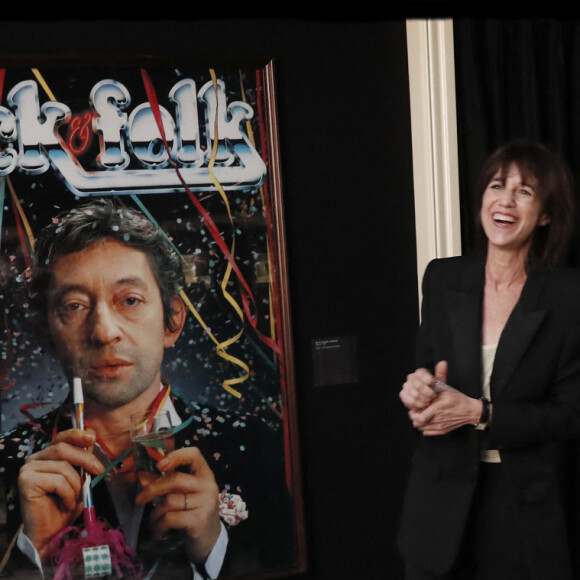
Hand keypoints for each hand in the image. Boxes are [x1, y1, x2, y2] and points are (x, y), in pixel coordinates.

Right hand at [17, 429, 104, 557]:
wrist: (51, 533)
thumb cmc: (64, 506)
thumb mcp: (78, 478)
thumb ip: (82, 459)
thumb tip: (91, 437)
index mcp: (46, 455)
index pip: (61, 437)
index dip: (77, 435)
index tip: (92, 438)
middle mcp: (34, 459)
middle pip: (63, 449)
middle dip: (85, 459)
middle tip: (98, 470)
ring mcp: (28, 470)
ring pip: (63, 466)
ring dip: (75, 485)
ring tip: (74, 498)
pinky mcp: (26, 481)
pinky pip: (58, 481)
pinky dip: (68, 494)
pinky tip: (64, 505)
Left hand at [135, 447, 220, 564]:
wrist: (210, 539)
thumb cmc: (194, 511)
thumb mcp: (182, 495)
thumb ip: (164, 483)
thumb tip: (142, 475)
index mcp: (205, 474)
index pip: (194, 454)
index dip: (176, 456)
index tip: (159, 466)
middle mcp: (208, 485)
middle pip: (175, 479)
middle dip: (153, 489)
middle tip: (140, 499)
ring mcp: (205, 503)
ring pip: (170, 501)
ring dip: (155, 513)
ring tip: (154, 521)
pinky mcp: (199, 520)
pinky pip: (170, 518)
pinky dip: (159, 526)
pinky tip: (158, 531)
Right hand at [400, 361, 447, 410]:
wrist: (429, 404)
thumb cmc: (434, 392)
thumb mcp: (440, 383)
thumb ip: (441, 373)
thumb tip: (443, 362)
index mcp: (420, 373)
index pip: (421, 372)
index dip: (426, 378)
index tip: (432, 383)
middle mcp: (411, 377)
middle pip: (416, 382)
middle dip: (425, 391)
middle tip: (432, 397)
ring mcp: (406, 386)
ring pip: (412, 391)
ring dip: (421, 398)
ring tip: (428, 402)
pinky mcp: (403, 394)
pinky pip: (407, 398)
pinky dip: (415, 403)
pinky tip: (422, 405)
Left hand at [409, 386, 481, 434]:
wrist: (470, 411)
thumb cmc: (457, 399)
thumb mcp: (444, 390)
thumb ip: (431, 391)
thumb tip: (420, 389)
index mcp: (437, 409)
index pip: (419, 418)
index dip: (413, 413)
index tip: (414, 408)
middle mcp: (438, 420)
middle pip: (417, 424)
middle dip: (414, 417)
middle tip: (416, 411)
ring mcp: (440, 427)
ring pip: (421, 429)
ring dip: (419, 422)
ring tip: (422, 415)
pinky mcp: (443, 431)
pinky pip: (427, 433)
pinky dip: (424, 427)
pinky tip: (427, 420)